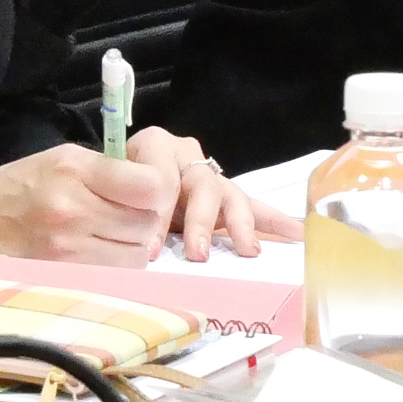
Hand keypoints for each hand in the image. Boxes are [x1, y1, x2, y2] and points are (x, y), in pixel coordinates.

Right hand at [0, 141, 177, 270]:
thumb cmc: (6, 192)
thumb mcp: (55, 161)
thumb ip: (105, 172)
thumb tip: (156, 190)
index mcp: (73, 168)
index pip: (151, 187)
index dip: (158, 192)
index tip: (146, 193)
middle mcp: (72, 208)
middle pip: (147, 225)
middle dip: (144, 223)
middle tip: (121, 218)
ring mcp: (65, 249)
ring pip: (135, 257)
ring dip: (129, 250)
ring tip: (102, 239)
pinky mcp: (58, 279)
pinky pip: (111, 279)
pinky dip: (110, 271)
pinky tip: (90, 259)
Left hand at [123, 126, 297, 261]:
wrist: (112, 185)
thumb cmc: (108, 190)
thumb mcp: (104, 190)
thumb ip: (116, 205)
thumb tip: (121, 243)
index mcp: (153, 147)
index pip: (161, 174)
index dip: (157, 212)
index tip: (152, 248)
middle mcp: (186, 156)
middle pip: (202, 184)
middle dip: (200, 222)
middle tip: (196, 254)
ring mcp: (209, 177)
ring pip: (231, 195)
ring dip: (240, 225)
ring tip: (248, 251)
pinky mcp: (226, 198)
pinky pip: (254, 207)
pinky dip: (274, 221)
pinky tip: (298, 233)